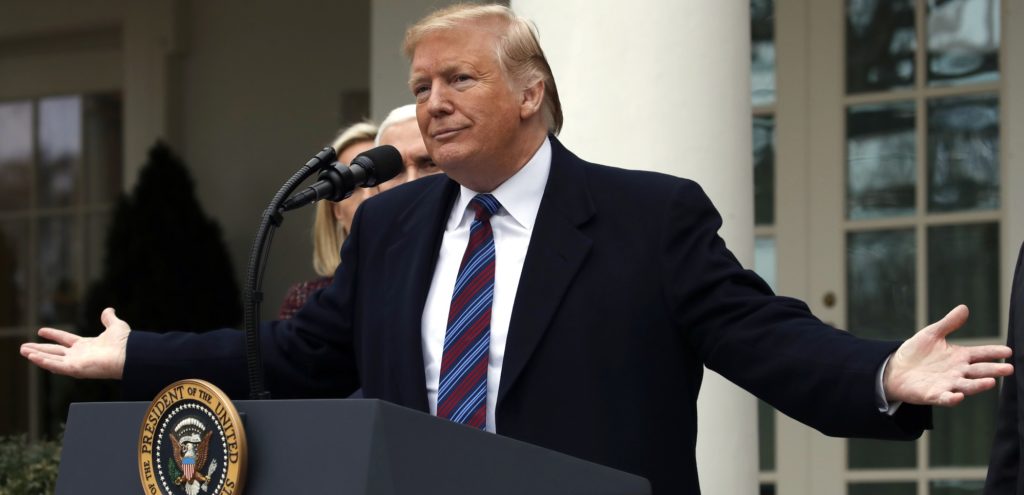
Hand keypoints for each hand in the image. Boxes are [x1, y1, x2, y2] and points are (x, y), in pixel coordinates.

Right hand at [19, 307, 129, 379]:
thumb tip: (108, 309)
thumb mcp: (115, 326)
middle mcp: (80, 355)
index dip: (53, 335)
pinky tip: (32, 357)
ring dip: (37, 355)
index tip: (41, 330)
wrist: (130, 354)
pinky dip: (44, 361)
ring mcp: (77, 363)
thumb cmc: (125, 343)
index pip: (65, 339)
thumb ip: (109, 319)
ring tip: (23, 351)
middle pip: (54, 351)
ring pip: (52, 359)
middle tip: (23, 347)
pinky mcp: (76, 369)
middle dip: (39, 349)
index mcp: (87, 346)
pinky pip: (56, 365)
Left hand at [884, 305, 1012, 405]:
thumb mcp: (932, 334)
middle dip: (994, 370)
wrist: (895, 369)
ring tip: (991, 382)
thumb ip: (949, 323)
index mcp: (960, 356)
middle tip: (1009, 369)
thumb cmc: (916, 352)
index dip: (994, 352)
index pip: (981, 354)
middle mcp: (958, 372)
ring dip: (978, 385)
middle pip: (979, 371)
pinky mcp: (934, 394)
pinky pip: (946, 398)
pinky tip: (959, 396)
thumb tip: (964, 308)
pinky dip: (953, 398)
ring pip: (967, 386)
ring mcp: (948, 384)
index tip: (1008, 351)